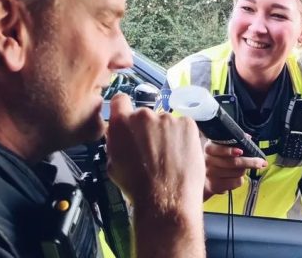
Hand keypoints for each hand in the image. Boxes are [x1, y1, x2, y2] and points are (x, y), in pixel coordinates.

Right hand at [105, 93, 204, 215]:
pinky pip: (183, 126)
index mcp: (122, 123)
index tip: (128, 114)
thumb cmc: (139, 188)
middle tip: (152, 150)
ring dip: (166, 134)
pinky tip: (180, 155)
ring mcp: (167, 118)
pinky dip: (182, 137)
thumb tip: (119, 135)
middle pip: (145, 116)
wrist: (165, 200)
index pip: (120, 100)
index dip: (124, 108)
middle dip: (147, 129)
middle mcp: (143, 116)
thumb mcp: (113, 165)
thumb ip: (116, 142)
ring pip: (165, 122)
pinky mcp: (187, 124)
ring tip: (169, 158)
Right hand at [203, 139, 266, 199]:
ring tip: (242, 168)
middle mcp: (208, 161)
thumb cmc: (219, 159)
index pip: (218, 149)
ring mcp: (211, 174)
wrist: (207, 179)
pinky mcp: (216, 185)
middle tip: (261, 162)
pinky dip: (240, 180)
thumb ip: (234, 141)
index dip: (230, 150)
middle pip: (233, 162)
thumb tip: (248, 137)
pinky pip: (236, 182)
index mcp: (210, 148)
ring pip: (237, 172)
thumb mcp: (222, 147)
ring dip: (244, 170)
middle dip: (250, 162)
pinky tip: (236, 177)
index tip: (241, 151)